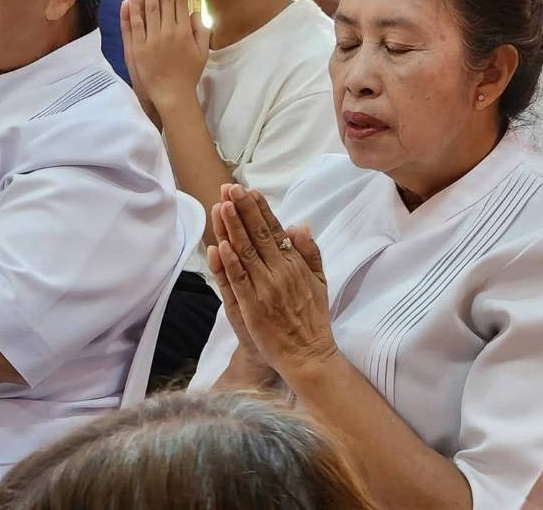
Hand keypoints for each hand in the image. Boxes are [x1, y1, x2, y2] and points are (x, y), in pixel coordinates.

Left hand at [122, 0, 210, 115]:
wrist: (172, 95)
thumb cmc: (189, 74)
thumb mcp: (202, 51)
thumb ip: (201, 29)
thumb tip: (195, 9)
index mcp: (184, 32)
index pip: (179, 1)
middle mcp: (167, 33)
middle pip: (163, 0)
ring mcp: (151, 40)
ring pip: (147, 9)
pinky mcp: (137, 49)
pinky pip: (133, 26)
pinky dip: (131, 12)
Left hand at [210, 184, 336, 380]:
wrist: (307, 355)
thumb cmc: (313, 318)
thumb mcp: (320, 281)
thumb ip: (310, 252)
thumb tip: (299, 224)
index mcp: (295, 264)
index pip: (275, 230)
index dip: (260, 209)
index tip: (248, 190)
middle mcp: (281, 272)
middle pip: (258, 235)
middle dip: (243, 210)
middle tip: (230, 188)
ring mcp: (265, 289)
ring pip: (246, 252)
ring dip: (233, 227)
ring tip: (223, 205)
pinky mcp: (252, 306)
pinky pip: (239, 280)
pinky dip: (230, 262)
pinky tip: (222, 244)